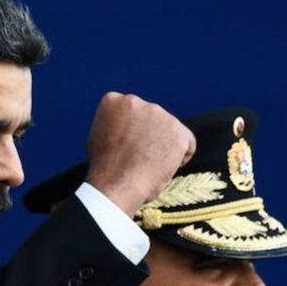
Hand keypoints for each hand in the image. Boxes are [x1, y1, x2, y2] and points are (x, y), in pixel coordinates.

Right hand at [85, 92, 195, 215]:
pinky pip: (187, 142)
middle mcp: (136, 101)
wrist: (115, 185)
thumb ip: (114, 126)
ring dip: (164, 145)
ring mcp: (158, 114)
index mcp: (114, 101)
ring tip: (150, 166)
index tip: (129, 148)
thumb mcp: (98, 137)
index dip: (133, 132)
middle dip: (150, 136)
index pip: (132, 112)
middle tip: (141, 159)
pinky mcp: (177, 130)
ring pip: (169, 129)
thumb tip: (127, 127)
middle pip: (152, 118)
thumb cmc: (105, 169)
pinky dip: (182, 155)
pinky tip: (169, 167)